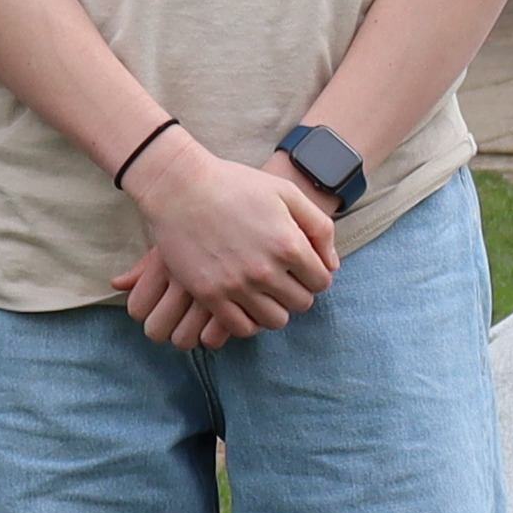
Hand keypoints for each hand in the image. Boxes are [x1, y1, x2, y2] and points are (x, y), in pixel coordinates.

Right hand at [114, 128, 336, 349]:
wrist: (180, 186)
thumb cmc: (235, 184)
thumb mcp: (286, 193)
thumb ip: (319, 227)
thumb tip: (332, 265)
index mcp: (289, 244)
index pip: (321, 282)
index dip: (316, 275)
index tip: (302, 268)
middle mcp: (266, 270)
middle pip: (301, 304)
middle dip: (298, 292)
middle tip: (283, 279)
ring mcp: (236, 286)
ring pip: (274, 321)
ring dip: (275, 309)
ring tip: (265, 292)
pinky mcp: (210, 295)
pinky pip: (240, 328)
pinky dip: (248, 322)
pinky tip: (244, 303)